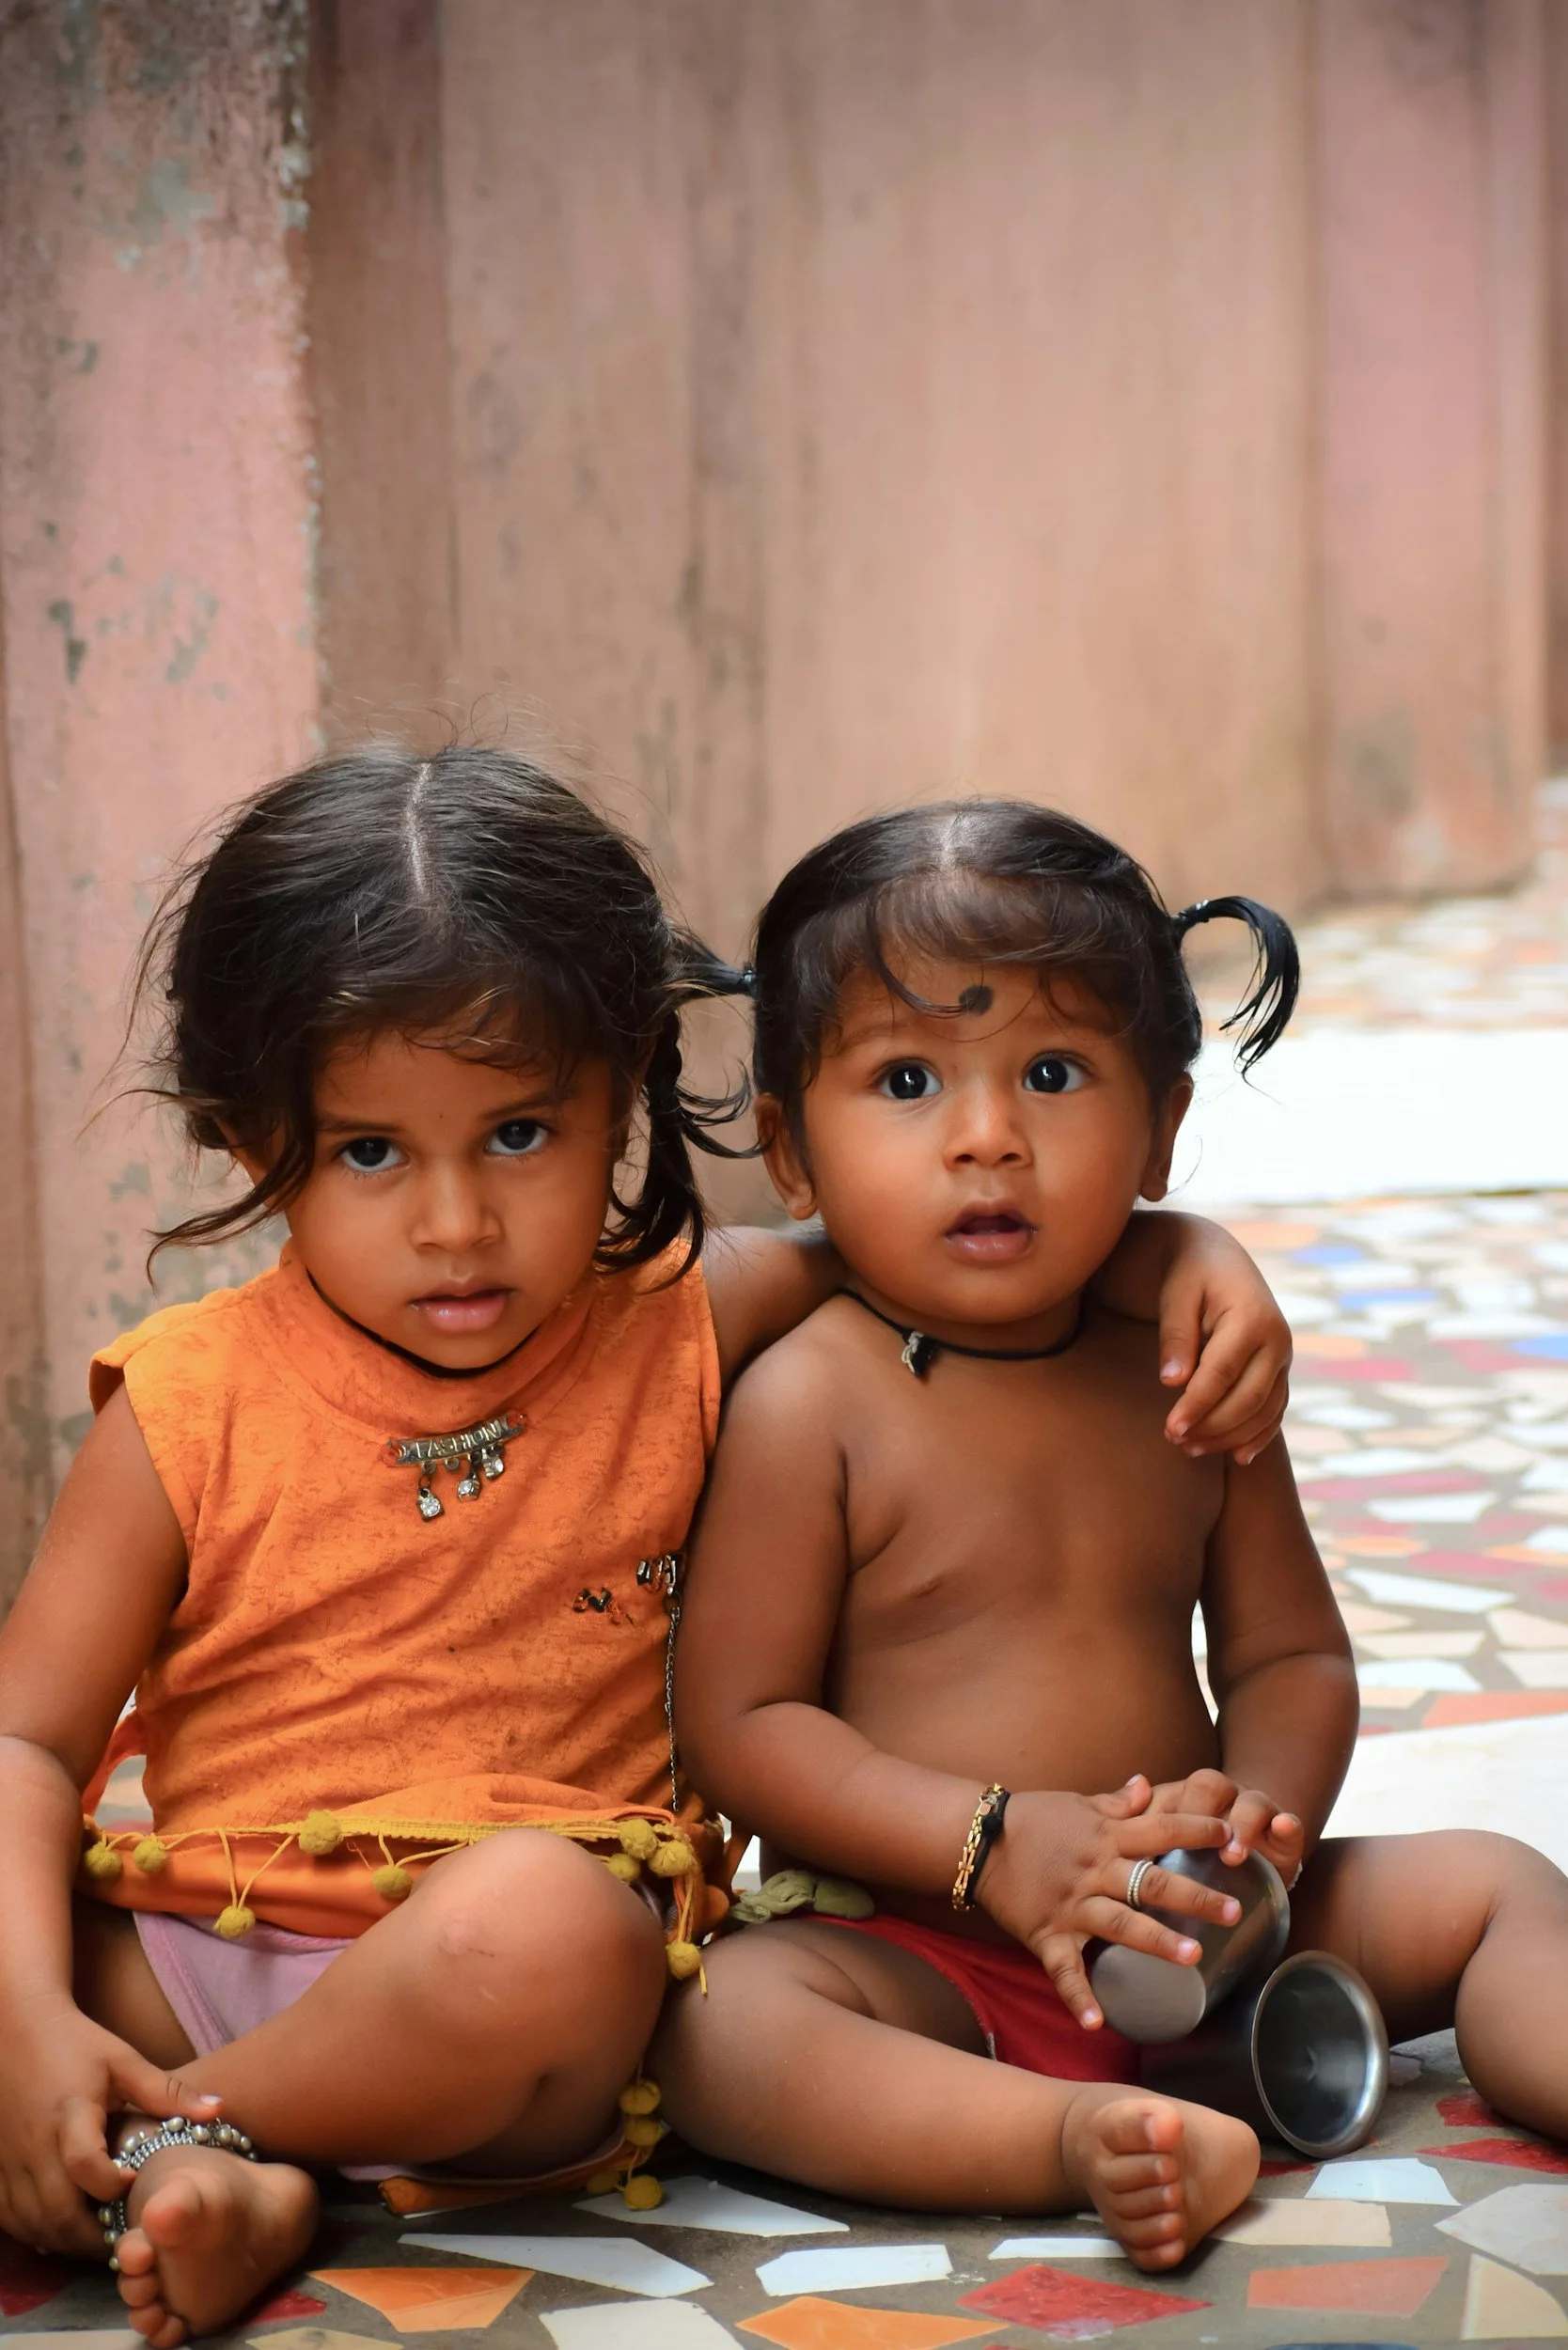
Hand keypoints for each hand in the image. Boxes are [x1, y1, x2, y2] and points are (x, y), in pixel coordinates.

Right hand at [0, 1994, 221, 2254]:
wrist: (16, 2029)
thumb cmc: (76, 2044)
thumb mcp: (123, 2061)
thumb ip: (167, 2092)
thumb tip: (219, 2110)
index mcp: (70, 2113)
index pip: (85, 2165)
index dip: (112, 2185)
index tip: (135, 2184)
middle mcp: (34, 2144)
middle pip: (57, 2212)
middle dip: (94, 2236)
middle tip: (126, 2235)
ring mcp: (9, 2161)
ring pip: (33, 2225)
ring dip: (66, 2241)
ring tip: (100, 2236)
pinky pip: (11, 2220)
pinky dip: (37, 2233)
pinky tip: (63, 2228)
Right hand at [976, 1778, 1242, 2029]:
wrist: (977, 1839)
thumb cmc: (1033, 1819)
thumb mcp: (1078, 1803)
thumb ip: (1117, 1802)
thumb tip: (1148, 1785)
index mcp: (1106, 1836)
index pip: (1160, 1829)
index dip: (1197, 1830)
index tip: (1231, 1834)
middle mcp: (1094, 1870)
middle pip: (1152, 1882)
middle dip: (1195, 1897)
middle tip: (1234, 1911)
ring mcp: (1071, 1905)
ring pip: (1119, 1923)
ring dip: (1155, 1941)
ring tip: (1193, 1958)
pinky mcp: (1047, 1934)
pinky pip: (1064, 1969)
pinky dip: (1078, 1996)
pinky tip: (1097, 2023)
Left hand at [1145, 1769, 1303, 1884]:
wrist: (1252, 1852)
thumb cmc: (1195, 1859)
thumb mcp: (1167, 1853)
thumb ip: (1139, 1842)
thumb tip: (1104, 1841)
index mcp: (1184, 1799)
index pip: (1165, 1795)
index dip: (1151, 1813)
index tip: (1136, 1847)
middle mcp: (1221, 1798)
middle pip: (1207, 1787)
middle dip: (1196, 1814)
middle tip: (1187, 1848)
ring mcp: (1254, 1810)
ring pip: (1249, 1802)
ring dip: (1240, 1824)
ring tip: (1233, 1856)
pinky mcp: (1284, 1831)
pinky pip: (1289, 1822)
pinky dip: (1286, 1825)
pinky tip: (1283, 1827)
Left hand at [1156, 1224, 1290, 1464]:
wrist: (1216, 1257)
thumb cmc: (1189, 1273)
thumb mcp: (1176, 1294)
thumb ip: (1176, 1336)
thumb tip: (1172, 1383)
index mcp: (1253, 1317)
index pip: (1222, 1373)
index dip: (1196, 1405)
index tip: (1170, 1430)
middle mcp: (1278, 1339)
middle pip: (1248, 1398)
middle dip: (1212, 1426)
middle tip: (1175, 1441)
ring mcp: (1283, 1357)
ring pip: (1264, 1410)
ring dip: (1231, 1437)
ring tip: (1190, 1450)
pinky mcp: (1280, 1370)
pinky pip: (1275, 1410)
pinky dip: (1258, 1435)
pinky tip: (1236, 1457)